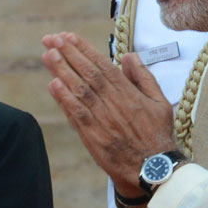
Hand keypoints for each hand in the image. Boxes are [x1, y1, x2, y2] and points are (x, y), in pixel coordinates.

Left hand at [42, 32, 174, 198]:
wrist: (153, 169)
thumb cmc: (157, 136)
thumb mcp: (160, 102)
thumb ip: (144, 77)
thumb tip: (129, 56)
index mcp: (129, 93)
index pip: (102, 66)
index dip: (84, 50)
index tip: (69, 37)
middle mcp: (114, 103)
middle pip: (87, 74)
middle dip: (68, 54)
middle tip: (51, 40)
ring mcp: (102, 120)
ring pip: (79, 91)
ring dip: (61, 71)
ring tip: (48, 54)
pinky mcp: (93, 137)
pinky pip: (76, 114)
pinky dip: (64, 99)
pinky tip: (52, 85)